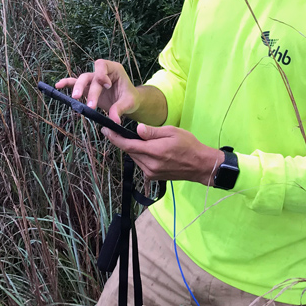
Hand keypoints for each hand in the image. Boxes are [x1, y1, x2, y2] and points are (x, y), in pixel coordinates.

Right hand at [55, 59, 137, 123]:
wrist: (128, 102)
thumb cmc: (130, 98)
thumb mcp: (129, 103)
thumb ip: (120, 109)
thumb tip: (114, 120)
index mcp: (114, 69)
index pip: (103, 66)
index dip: (101, 74)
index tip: (106, 85)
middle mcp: (102, 72)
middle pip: (91, 76)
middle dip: (90, 90)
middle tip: (91, 105)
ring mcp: (93, 79)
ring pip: (82, 80)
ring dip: (78, 88)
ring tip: (75, 98)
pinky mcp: (88, 87)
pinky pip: (75, 83)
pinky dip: (67, 83)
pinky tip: (58, 86)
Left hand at [102, 123, 223, 185]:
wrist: (200, 165)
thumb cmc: (189, 145)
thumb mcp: (172, 132)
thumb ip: (152, 132)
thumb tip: (137, 129)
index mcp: (154, 151)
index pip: (128, 145)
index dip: (114, 138)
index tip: (105, 130)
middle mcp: (150, 165)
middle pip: (130, 151)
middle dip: (126, 141)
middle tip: (126, 131)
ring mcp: (151, 173)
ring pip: (135, 158)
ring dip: (135, 149)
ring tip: (145, 141)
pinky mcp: (153, 177)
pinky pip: (141, 164)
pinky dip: (142, 155)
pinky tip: (151, 150)